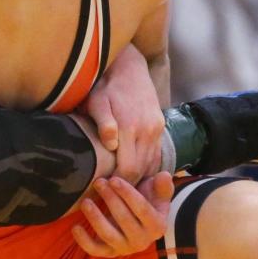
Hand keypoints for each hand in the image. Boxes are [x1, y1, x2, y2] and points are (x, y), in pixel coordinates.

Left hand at [72, 172, 172, 257]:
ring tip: (86, 201)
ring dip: (95, 218)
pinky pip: (95, 250)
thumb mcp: (159, 192)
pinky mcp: (110, 253)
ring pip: (108, 235)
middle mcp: (143, 241)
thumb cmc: (149, 201)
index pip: (141, 209)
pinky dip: (84, 241)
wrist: (141, 220)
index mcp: (157, 226)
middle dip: (110, 199)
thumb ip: (163, 185)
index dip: (127, 193)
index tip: (114, 179)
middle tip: (98, 182)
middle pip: (124, 220)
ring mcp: (125, 249)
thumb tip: (164, 175)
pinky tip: (75, 227)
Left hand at [84, 45, 164, 182]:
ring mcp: (156, 128)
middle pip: (141, 170)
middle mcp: (148, 130)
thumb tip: (111, 144)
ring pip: (151, 164)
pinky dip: (147, 165)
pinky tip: (134, 171)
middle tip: (111, 192)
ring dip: (138, 177)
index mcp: (130, 127)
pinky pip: (156, 153)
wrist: (128, 66)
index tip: (105, 189)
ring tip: (121, 184)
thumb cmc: (105, 86)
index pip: (128, 168)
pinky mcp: (160, 125)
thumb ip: (104, 123)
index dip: (118, 183)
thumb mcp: (97, 102)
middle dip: (127, 184)